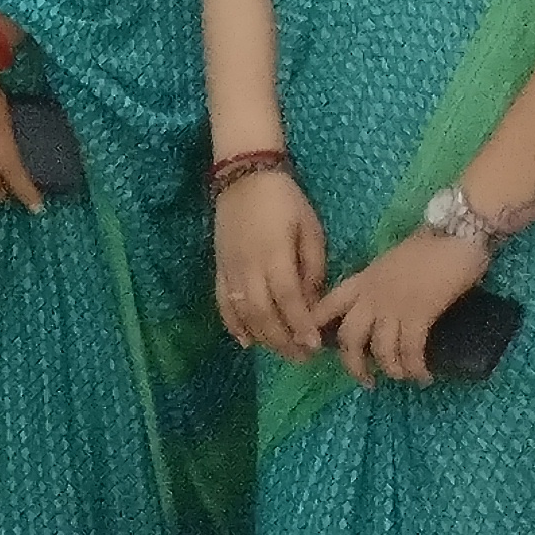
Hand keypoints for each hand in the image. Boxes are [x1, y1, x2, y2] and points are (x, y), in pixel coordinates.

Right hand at [213, 166, 328, 358]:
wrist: (243, 176)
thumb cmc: (284, 200)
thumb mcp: (310, 229)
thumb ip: (313, 267)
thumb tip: (313, 301)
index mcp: (274, 255)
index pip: (289, 299)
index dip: (301, 325)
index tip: (315, 346)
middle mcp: (249, 266)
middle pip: (264, 313)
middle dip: (284, 340)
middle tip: (303, 358)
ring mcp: (230, 268)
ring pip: (243, 312)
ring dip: (262, 337)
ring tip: (281, 352)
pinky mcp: (219, 266)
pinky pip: (222, 301)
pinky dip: (232, 323)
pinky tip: (245, 341)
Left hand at [319, 222, 490, 386]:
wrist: (455, 233)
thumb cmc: (429, 245)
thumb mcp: (390, 264)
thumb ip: (380, 284)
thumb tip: (383, 305)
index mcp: (361, 280)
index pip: (326, 306)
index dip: (317, 329)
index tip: (317, 348)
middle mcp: (371, 295)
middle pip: (347, 336)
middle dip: (352, 363)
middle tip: (364, 379)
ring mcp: (394, 305)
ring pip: (379, 349)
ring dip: (389, 369)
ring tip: (399, 377)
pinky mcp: (420, 314)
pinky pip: (410, 351)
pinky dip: (415, 368)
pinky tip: (423, 376)